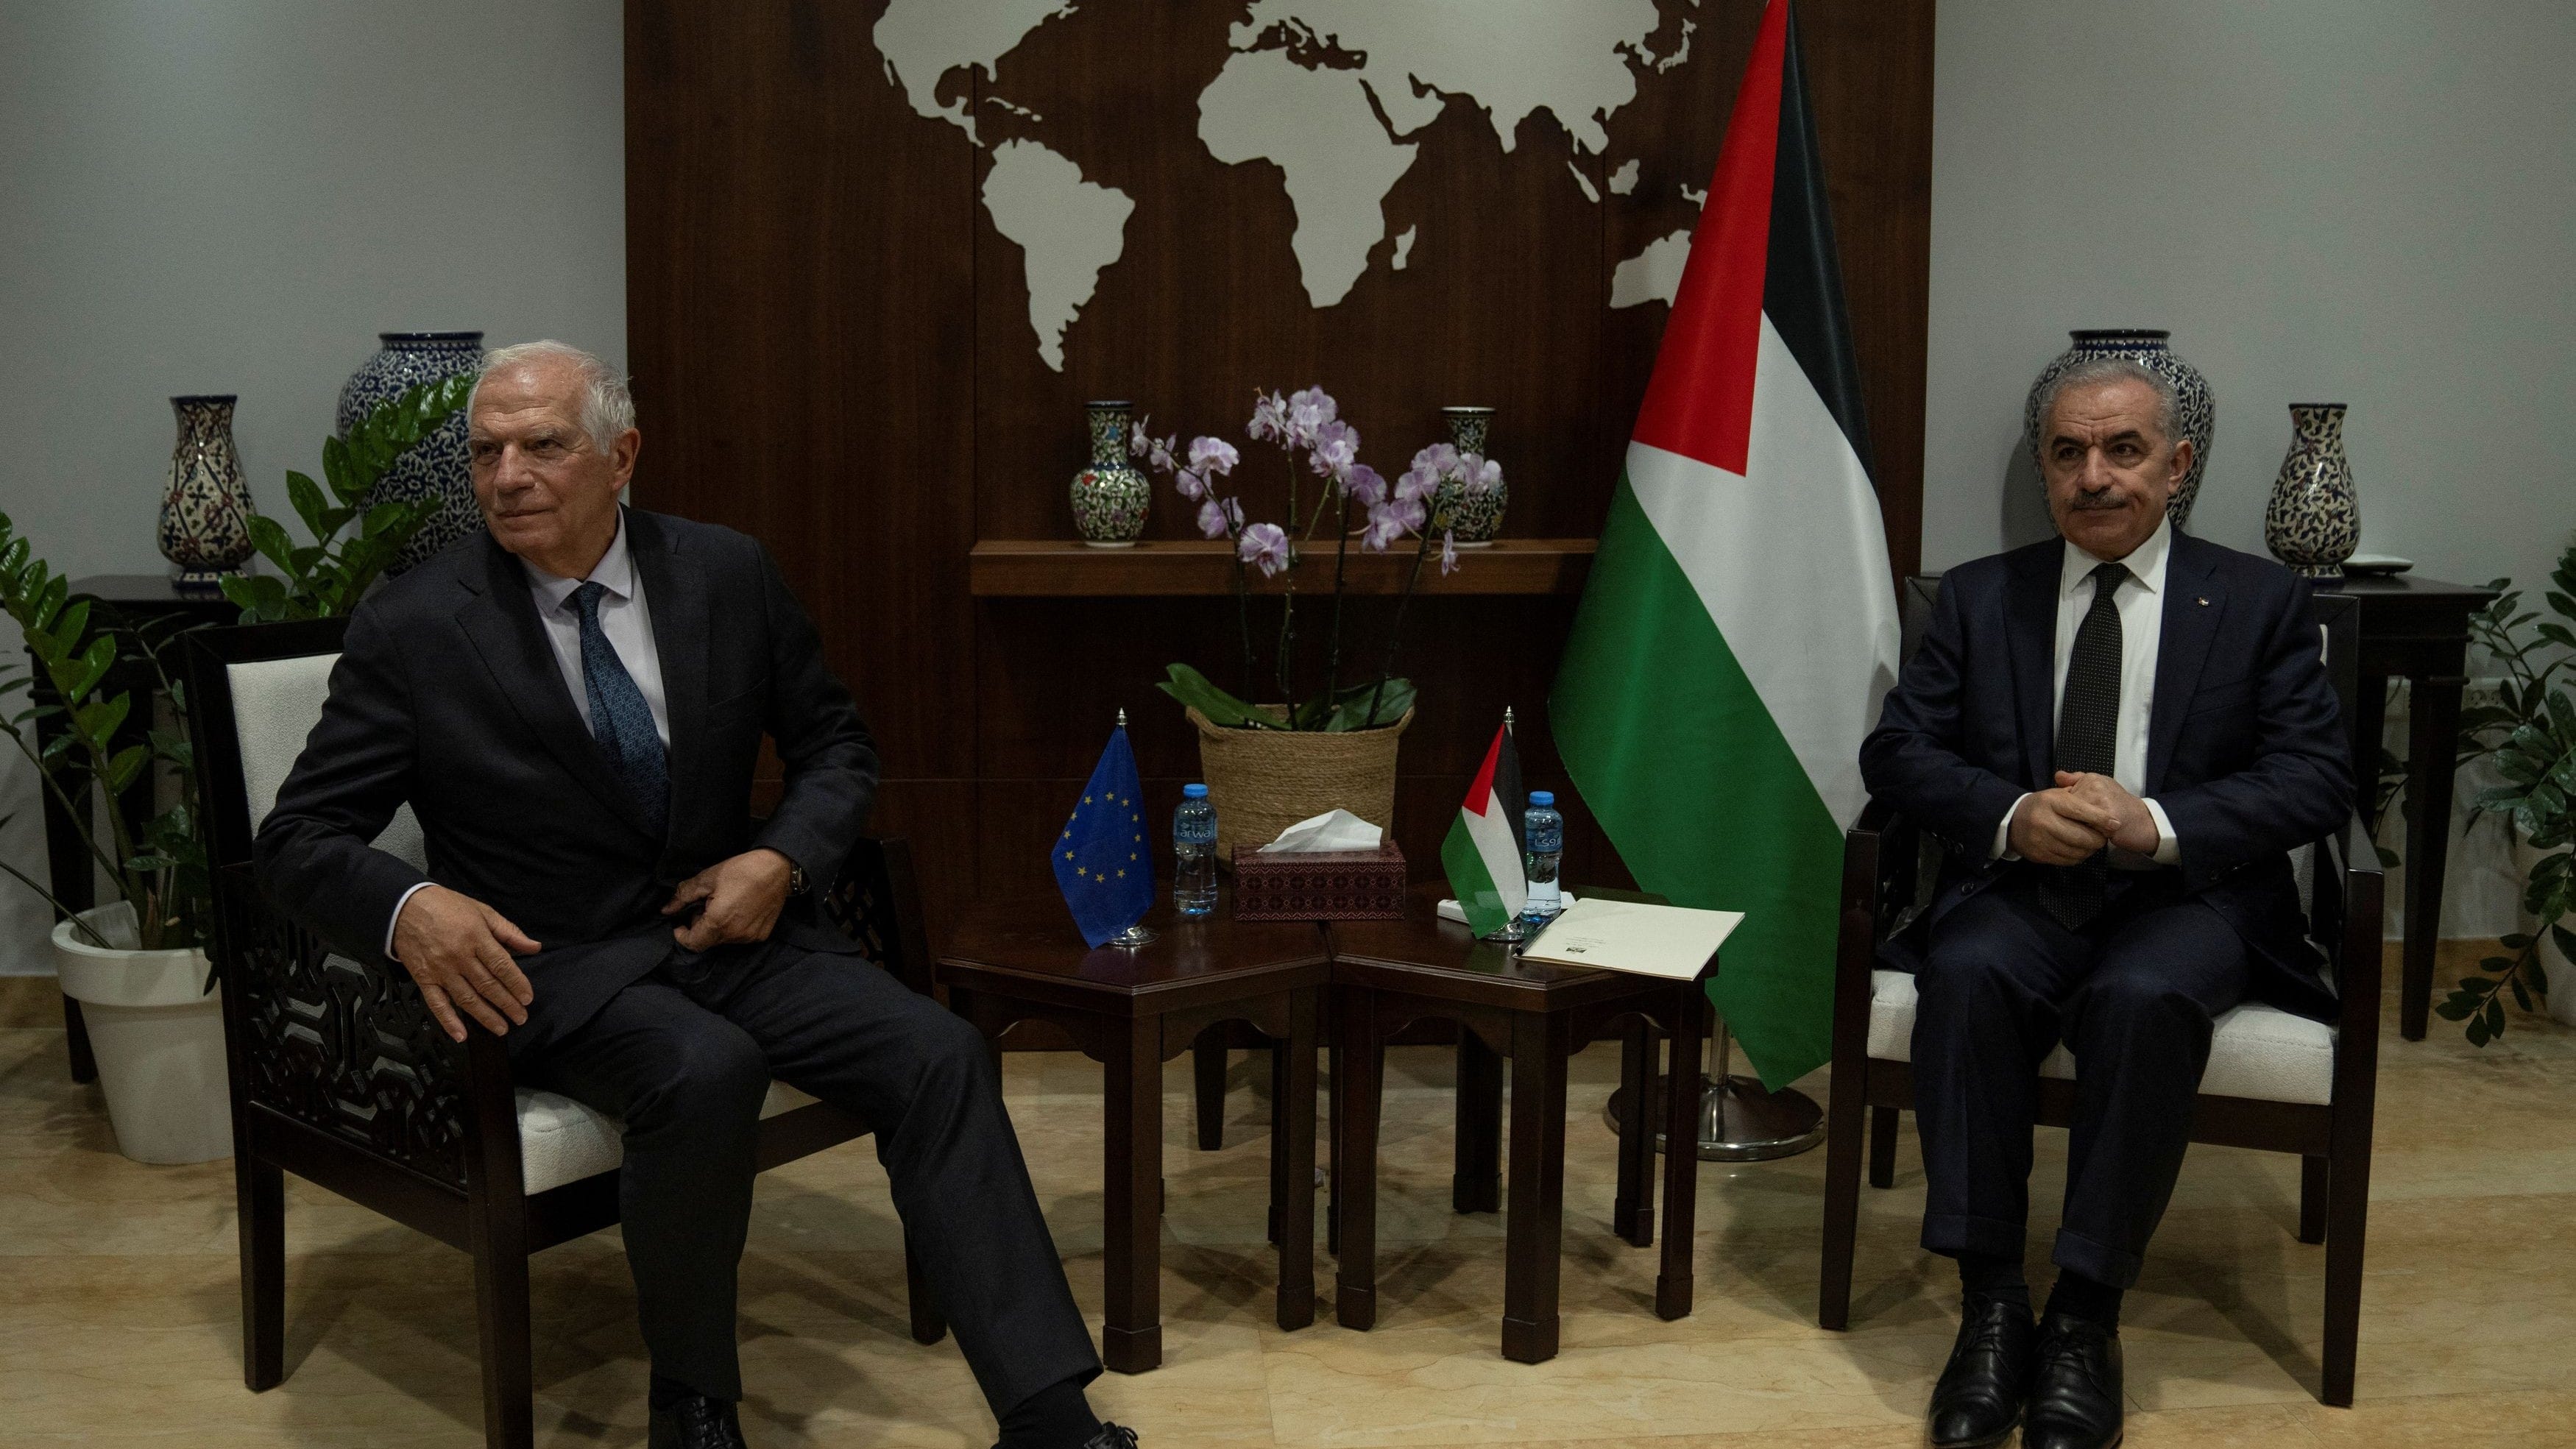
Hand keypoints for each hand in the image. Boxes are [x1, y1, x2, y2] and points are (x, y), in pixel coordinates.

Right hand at [390, 885, 539, 1041]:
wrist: (404, 907)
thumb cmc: (447, 906)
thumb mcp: (483, 911)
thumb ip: (509, 932)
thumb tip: (534, 947)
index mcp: (476, 938)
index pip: (502, 966)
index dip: (517, 984)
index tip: (528, 998)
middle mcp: (459, 957)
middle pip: (487, 986)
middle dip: (507, 1004)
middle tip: (521, 1017)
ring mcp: (440, 970)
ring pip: (466, 999)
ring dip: (486, 1016)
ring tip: (501, 1028)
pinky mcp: (424, 978)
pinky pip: (437, 1003)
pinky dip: (449, 1021)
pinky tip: (461, 1035)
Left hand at [661, 848, 793, 951]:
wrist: (778, 868)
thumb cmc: (742, 870)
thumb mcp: (708, 878)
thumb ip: (683, 896)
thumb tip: (666, 909)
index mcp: (718, 923)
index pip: (693, 944)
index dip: (682, 936)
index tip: (680, 923)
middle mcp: (734, 935)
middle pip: (708, 941)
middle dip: (700, 926)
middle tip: (705, 904)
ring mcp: (750, 937)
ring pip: (724, 939)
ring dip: (717, 927)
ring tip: (723, 905)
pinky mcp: (762, 934)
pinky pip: (740, 936)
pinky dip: (734, 927)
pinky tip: (739, 909)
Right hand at [2005, 786, 2118, 865]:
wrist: (2012, 822)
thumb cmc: (2041, 806)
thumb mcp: (2056, 794)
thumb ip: (2081, 799)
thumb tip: (2108, 816)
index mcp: (2050, 801)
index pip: (2080, 811)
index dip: (2101, 818)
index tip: (2115, 824)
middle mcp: (2044, 821)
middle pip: (2080, 836)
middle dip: (2097, 839)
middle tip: (2103, 838)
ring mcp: (2041, 840)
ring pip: (2076, 851)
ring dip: (2089, 850)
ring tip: (2092, 844)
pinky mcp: (2040, 855)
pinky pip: (2067, 860)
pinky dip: (2078, 857)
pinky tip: (2079, 850)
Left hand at [2053, 770, 2161, 855]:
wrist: (2143, 821)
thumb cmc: (2119, 806)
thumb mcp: (2100, 787)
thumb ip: (2078, 781)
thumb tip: (2058, 776)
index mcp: (2091, 778)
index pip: (2064, 795)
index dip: (2067, 809)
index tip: (2077, 814)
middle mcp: (2096, 786)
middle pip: (2068, 807)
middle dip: (2071, 819)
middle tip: (2083, 823)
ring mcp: (2102, 801)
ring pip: (2075, 818)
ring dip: (2078, 827)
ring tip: (2090, 828)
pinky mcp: (2107, 817)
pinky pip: (2086, 829)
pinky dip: (2088, 834)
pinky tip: (2097, 834)